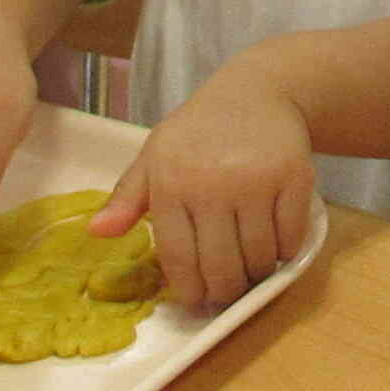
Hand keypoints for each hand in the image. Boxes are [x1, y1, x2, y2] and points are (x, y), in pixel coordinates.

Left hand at [90, 63, 314, 312]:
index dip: (190, 290)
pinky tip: (274, 243)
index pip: (179, 259)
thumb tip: (96, 232)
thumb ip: (126, 197)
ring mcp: (256, 181)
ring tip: (251, 267)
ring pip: (258, 258)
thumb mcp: (155, 156)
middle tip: (228, 290)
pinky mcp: (294, 177)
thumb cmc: (199, 131)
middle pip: (222, 267)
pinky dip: (284, 251)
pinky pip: (290, 237)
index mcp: (171, 182)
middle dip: (225, 290)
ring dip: (256, 273)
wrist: (258, 92)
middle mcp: (212, 183)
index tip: (197, 298)